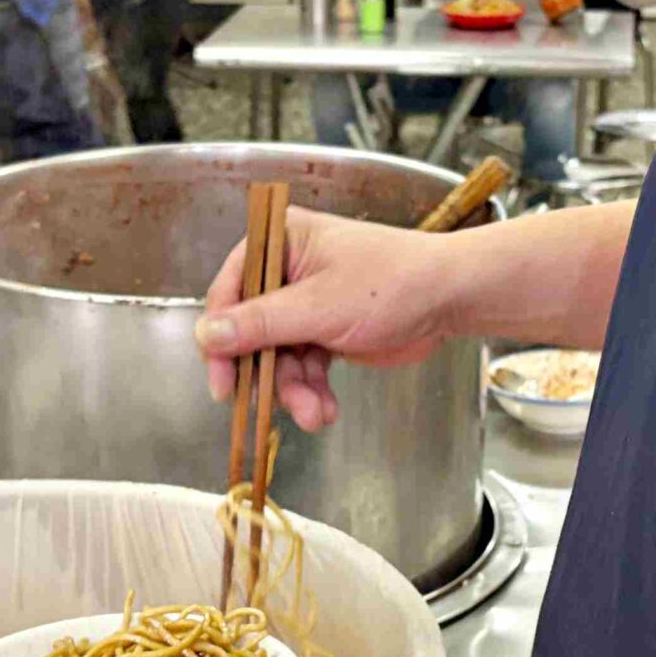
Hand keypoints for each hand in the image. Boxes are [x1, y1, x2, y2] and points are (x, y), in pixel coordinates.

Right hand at [195, 208, 465, 430]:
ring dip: (292, 390)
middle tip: (263, 408)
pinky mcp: (325, 330)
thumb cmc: (392, 284)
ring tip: (314, 414)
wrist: (450, 299)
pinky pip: (303, 366)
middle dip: (265, 373)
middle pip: (250, 330)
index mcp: (280, 242)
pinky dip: (312, 390)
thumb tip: (206, 334)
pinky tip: (325, 410)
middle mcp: (287, 269)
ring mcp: (306, 302)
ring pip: (278, 356)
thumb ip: (260, 323)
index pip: (229, 291)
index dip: (220, 339)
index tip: (222, 382)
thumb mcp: (319, 306)